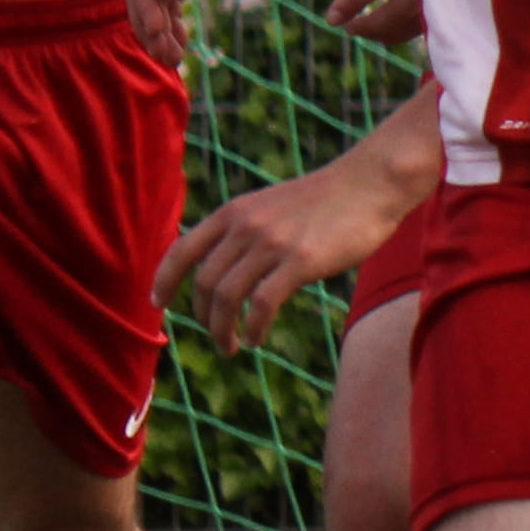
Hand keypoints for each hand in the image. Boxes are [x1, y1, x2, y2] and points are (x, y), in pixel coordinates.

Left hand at [156, 163, 422, 349]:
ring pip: (227, 297)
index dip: (164, 280)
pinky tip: (255, 338)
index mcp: (233, 212)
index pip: (181, 250)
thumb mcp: (271, 205)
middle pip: (204, 283)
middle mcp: (245, 227)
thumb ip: (245, 230)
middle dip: (203, 317)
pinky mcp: (300, 262)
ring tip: (231, 346)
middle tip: (216, 336)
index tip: (158, 303)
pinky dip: (252, 328)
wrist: (371, 183)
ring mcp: (271, 244)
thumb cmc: (327, 199)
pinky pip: (261, 304)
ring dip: (222, 330)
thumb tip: (226, 265)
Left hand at [314, 0, 425, 42]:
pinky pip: (441, 15)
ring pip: (426, 17)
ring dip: (394, 31)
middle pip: (406, 6)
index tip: (331, 19)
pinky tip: (395, 26)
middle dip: (375, 25)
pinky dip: (414, 26)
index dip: (355, 0)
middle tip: (349, 29)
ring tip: (368, 30)